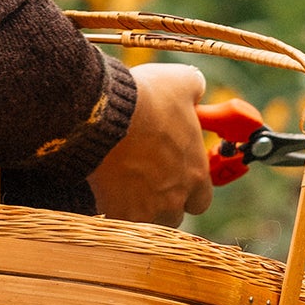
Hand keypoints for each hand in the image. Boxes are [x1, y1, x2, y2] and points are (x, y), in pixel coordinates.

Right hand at [88, 63, 213, 227]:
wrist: (106, 112)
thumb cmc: (147, 97)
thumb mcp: (181, 83)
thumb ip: (195, 88)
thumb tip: (196, 87)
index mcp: (196, 174)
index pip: (202, 200)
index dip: (189, 190)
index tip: (175, 176)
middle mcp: (175, 197)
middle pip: (173, 216)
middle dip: (162, 203)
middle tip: (146, 183)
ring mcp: (146, 208)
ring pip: (146, 222)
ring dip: (138, 209)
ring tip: (123, 188)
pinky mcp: (117, 210)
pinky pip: (117, 219)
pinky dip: (112, 208)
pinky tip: (103, 191)